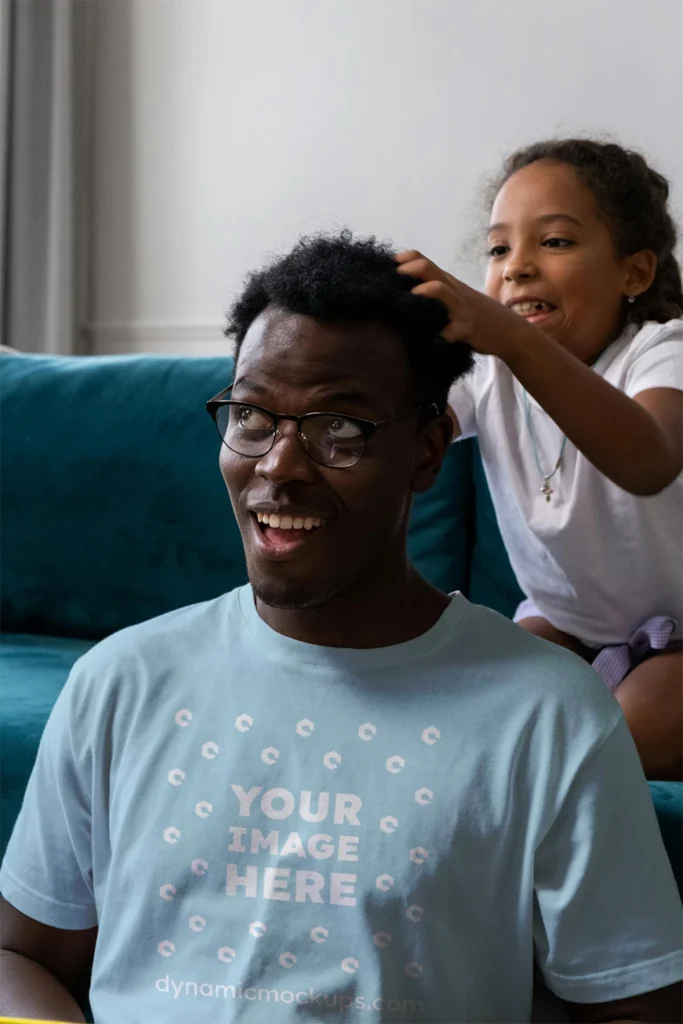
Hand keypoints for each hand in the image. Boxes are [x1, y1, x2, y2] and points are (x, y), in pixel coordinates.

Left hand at [395, 250, 536, 359]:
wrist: (509, 330)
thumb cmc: (477, 314)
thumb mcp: (456, 297)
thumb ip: (436, 292)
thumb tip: (404, 294)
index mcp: (447, 283)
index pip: (423, 260)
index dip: (405, 259)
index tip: (386, 265)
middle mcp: (453, 290)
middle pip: (430, 269)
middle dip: (410, 269)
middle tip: (391, 277)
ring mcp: (460, 308)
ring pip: (442, 290)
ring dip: (424, 291)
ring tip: (411, 296)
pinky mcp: (467, 328)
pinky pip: (452, 331)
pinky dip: (439, 336)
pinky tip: (428, 341)